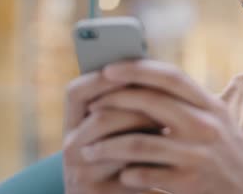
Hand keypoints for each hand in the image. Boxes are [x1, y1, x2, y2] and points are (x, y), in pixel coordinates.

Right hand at [63, 71, 161, 193]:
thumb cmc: (125, 158)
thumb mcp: (119, 130)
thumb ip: (128, 105)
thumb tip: (154, 72)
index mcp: (73, 125)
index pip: (76, 92)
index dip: (101, 78)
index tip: (131, 68)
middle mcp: (71, 148)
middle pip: (101, 117)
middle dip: (138, 107)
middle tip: (168, 102)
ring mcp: (81, 174)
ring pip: (118, 144)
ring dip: (148, 134)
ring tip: (172, 126)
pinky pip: (131, 173)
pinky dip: (153, 162)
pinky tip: (171, 156)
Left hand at [81, 59, 242, 193]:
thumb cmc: (227, 152)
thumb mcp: (216, 119)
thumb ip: (187, 101)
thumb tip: (145, 78)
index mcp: (211, 105)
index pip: (170, 76)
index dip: (137, 69)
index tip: (109, 69)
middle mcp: (206, 125)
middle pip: (150, 103)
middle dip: (114, 101)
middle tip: (91, 106)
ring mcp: (197, 154)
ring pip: (138, 142)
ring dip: (107, 145)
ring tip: (89, 149)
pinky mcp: (189, 182)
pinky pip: (144, 174)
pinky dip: (126, 173)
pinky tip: (120, 174)